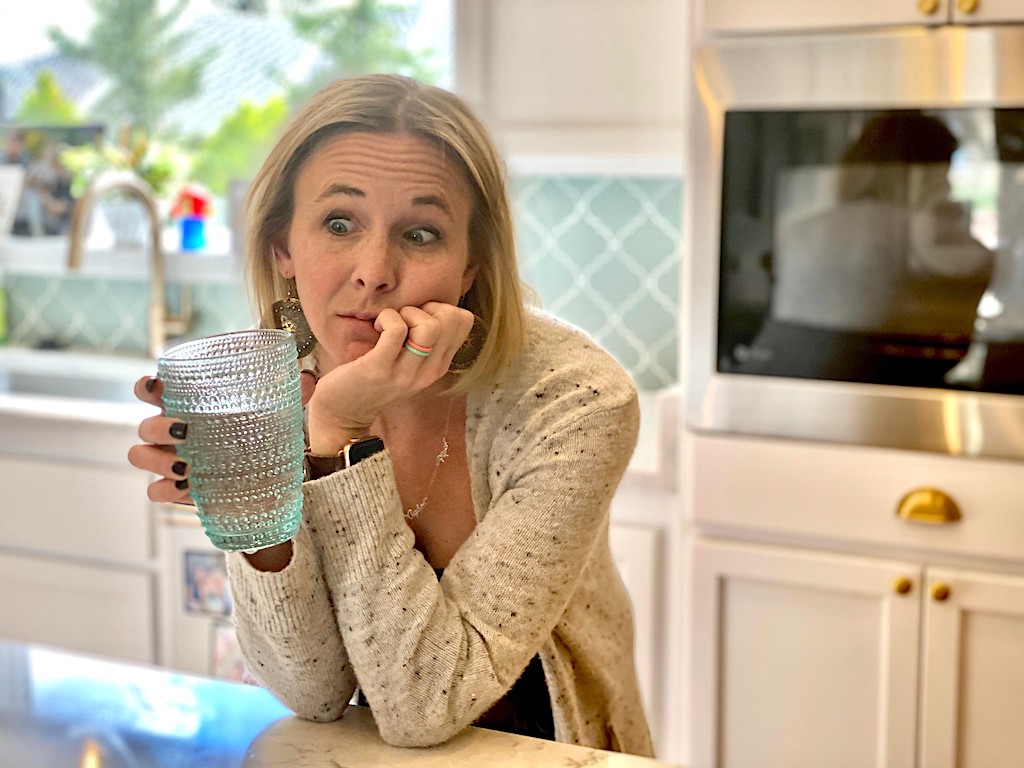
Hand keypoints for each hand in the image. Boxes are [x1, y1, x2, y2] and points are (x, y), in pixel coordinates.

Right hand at [127, 368, 321, 501]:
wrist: (274, 480)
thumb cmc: (265, 436)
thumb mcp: (279, 413)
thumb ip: (293, 393)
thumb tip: (308, 379)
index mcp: (190, 406)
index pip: (153, 390)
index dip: (146, 387)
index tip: (157, 386)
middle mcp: (174, 431)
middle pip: (145, 425)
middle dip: (155, 427)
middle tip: (183, 430)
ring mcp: (173, 460)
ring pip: (140, 455)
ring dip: (155, 459)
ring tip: (185, 464)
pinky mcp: (180, 489)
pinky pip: (156, 491)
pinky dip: (163, 489)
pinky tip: (184, 487)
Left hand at [305, 301, 473, 454]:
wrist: (343, 414)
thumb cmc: (371, 380)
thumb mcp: (408, 365)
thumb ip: (424, 343)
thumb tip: (428, 307)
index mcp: (438, 366)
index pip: (464, 321)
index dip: (441, 308)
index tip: (417, 318)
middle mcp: (428, 372)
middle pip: (452, 320)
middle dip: (426, 308)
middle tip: (403, 319)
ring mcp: (406, 373)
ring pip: (429, 326)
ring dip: (407, 314)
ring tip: (389, 324)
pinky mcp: (380, 368)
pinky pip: (396, 330)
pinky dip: (387, 318)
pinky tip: (376, 327)